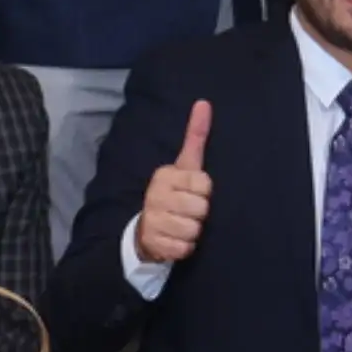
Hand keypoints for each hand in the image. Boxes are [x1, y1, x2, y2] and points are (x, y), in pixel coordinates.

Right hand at [136, 99, 214, 266]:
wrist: (146, 229)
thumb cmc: (173, 194)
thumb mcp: (184, 165)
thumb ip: (196, 136)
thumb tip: (204, 103)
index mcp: (165, 175)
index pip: (205, 184)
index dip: (204, 192)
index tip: (192, 193)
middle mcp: (155, 195)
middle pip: (201, 208)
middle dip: (199, 214)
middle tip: (186, 212)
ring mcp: (153, 220)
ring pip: (194, 230)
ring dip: (192, 232)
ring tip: (181, 226)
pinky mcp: (154, 244)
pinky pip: (185, 248)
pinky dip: (184, 248)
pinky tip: (175, 240)